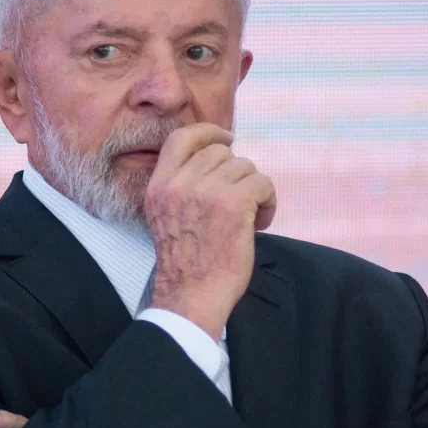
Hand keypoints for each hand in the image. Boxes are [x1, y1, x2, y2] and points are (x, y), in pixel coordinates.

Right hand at [146, 123, 276, 341]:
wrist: (192, 295)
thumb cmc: (186, 263)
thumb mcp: (166, 217)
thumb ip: (181, 187)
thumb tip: (217, 159)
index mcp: (158, 186)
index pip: (181, 138)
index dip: (208, 132)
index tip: (226, 138)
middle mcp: (179, 184)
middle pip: (221, 152)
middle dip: (236, 174)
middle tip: (239, 203)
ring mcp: (206, 192)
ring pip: (245, 167)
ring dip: (254, 191)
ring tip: (249, 218)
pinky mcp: (234, 204)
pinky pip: (263, 183)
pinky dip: (269, 203)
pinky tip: (260, 223)